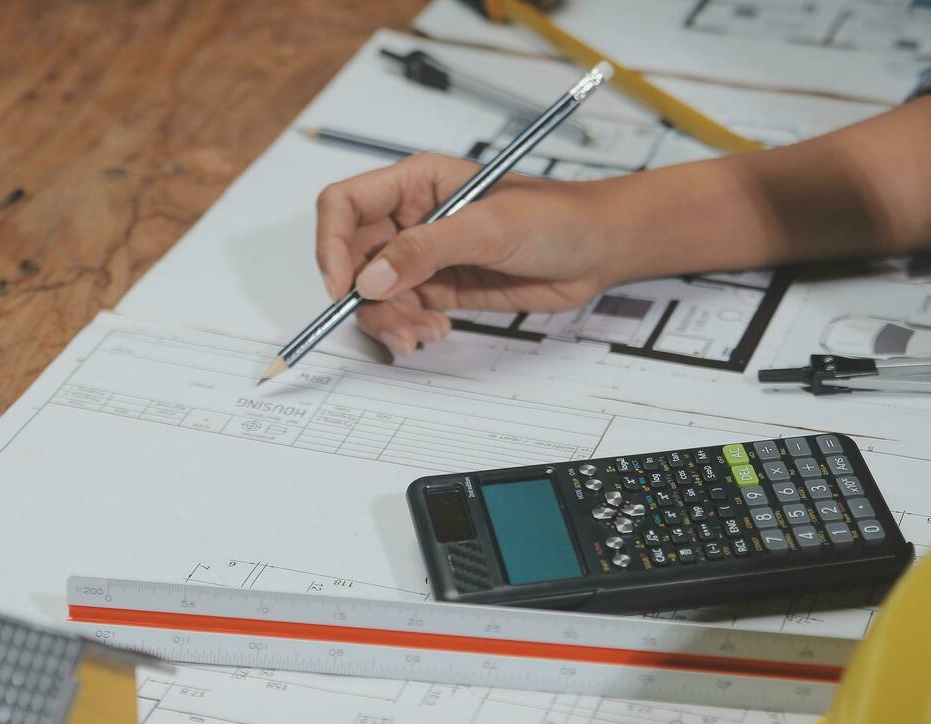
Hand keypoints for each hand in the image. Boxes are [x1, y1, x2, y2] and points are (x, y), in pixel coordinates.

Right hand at [315, 153, 616, 357]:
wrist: (599, 249)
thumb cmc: (556, 218)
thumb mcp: (490, 227)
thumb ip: (427, 249)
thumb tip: (370, 277)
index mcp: (416, 182)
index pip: (345, 205)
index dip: (331, 245)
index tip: (342, 286)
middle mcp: (412, 217)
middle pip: (352, 257)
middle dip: (363, 296)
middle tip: (395, 322)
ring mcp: (425, 255)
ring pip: (374, 292)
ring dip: (388, 319)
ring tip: (423, 334)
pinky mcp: (442, 287)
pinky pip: (403, 310)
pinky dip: (408, 328)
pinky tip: (435, 331)